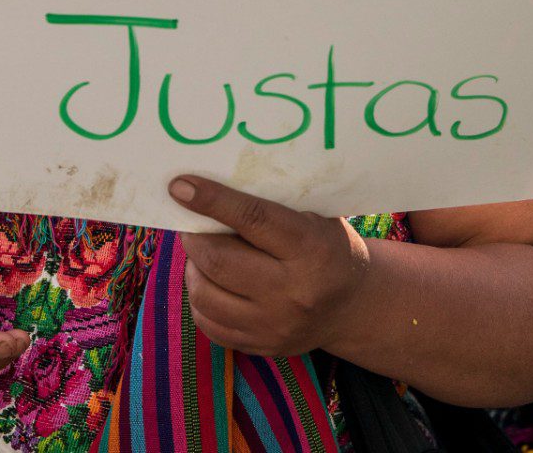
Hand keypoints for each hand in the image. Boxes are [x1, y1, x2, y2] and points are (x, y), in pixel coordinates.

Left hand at [170, 176, 370, 356]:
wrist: (353, 306)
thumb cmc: (328, 248)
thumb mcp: (315, 219)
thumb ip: (270, 208)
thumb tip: (209, 193)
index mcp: (310, 249)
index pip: (252, 218)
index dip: (212, 200)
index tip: (180, 187)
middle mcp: (292, 292)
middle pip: (219, 261)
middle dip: (194, 239)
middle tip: (191, 226)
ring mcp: (275, 325)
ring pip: (205, 296)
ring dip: (193, 269)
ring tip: (202, 255)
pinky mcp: (261, 346)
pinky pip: (208, 323)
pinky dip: (200, 299)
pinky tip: (211, 283)